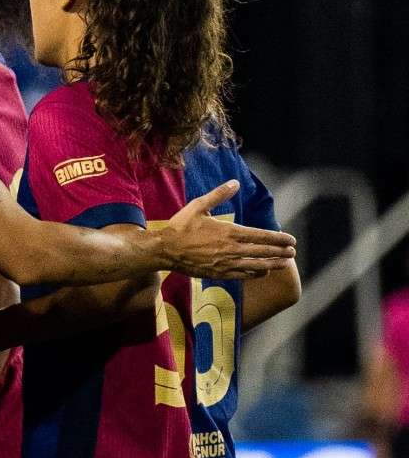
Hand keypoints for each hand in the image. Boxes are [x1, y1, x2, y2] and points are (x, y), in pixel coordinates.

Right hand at [156, 182, 296, 278]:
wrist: (164, 250)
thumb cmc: (180, 227)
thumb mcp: (198, 206)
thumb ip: (219, 195)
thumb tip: (235, 183)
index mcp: (229, 231)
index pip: (262, 235)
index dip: (279, 238)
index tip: (291, 239)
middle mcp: (231, 249)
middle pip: (263, 251)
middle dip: (281, 251)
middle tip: (293, 251)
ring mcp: (225, 263)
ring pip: (256, 265)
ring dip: (273, 264)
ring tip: (285, 263)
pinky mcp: (218, 273)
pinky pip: (242, 275)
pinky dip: (256, 274)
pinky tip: (263, 272)